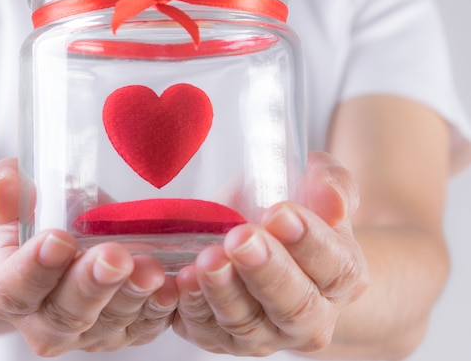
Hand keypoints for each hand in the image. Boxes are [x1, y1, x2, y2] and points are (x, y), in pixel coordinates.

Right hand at [0, 159, 177, 355]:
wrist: (67, 239)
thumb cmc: (38, 214)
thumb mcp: (13, 192)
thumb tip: (1, 191)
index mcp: (6, 287)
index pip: (15, 286)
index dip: (36, 267)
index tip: (59, 239)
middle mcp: (44, 321)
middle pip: (66, 313)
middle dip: (92, 285)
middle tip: (114, 257)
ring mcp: (87, 332)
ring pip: (110, 324)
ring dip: (132, 297)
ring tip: (151, 268)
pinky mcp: (124, 331)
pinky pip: (143, 328)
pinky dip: (160, 310)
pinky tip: (173, 287)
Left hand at [172, 151, 368, 355]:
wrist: (257, 245)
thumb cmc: (286, 215)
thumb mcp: (313, 187)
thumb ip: (331, 184)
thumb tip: (332, 199)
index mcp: (340, 278)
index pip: (335, 267)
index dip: (309, 241)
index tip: (280, 213)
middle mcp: (309, 318)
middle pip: (293, 305)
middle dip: (265, 270)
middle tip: (241, 239)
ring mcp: (263, 334)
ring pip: (246, 321)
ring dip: (224, 291)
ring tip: (208, 259)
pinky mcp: (219, 338)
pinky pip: (204, 329)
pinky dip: (191, 307)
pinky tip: (182, 281)